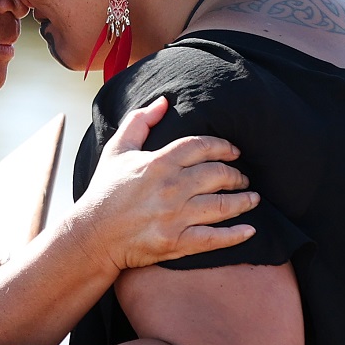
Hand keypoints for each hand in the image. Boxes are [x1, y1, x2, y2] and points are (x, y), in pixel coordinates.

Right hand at [72, 96, 259, 271]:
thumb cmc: (104, 191)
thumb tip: (164, 102)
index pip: (202, 146)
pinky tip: (249, 230)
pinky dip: (236, 235)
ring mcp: (175, 216)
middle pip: (218, 174)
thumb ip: (139, 122)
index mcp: (158, 162)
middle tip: (242, 177)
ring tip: (253, 198)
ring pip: (222, 205)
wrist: (91, 235)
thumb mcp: (116, 150)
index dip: (223, 146)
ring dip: (244, 201)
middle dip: (236, 174)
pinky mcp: (176, 242)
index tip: (234, 151)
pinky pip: (214, 238)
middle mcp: (171, 188)